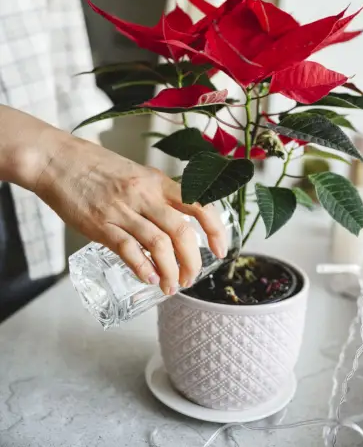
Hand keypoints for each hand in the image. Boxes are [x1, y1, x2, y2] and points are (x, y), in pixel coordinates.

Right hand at [33, 133, 226, 294]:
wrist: (58, 160)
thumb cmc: (96, 166)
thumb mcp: (136, 174)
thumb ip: (155, 195)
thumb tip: (174, 220)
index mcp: (156, 181)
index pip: (198, 203)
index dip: (215, 229)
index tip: (220, 249)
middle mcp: (144, 195)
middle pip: (181, 231)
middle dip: (192, 260)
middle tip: (191, 277)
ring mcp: (122, 210)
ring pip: (158, 245)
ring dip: (170, 270)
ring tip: (171, 286)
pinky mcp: (100, 224)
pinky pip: (128, 250)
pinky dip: (142, 268)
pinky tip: (149, 278)